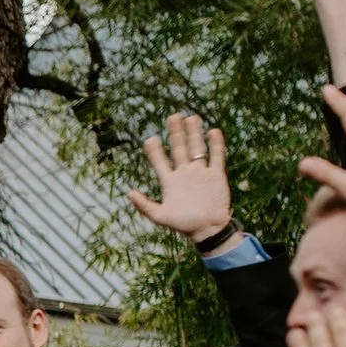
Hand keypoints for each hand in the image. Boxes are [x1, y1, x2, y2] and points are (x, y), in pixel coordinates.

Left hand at [127, 113, 233, 242]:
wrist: (208, 229)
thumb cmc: (184, 224)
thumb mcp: (160, 216)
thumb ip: (144, 205)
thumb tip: (129, 193)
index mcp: (170, 182)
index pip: (160, 161)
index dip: (155, 150)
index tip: (150, 138)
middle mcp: (184, 174)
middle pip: (179, 148)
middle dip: (176, 133)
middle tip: (173, 117)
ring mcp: (200, 173)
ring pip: (196, 148)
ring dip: (194, 133)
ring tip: (191, 118)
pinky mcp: (216, 175)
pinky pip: (216, 156)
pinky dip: (215, 144)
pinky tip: (213, 131)